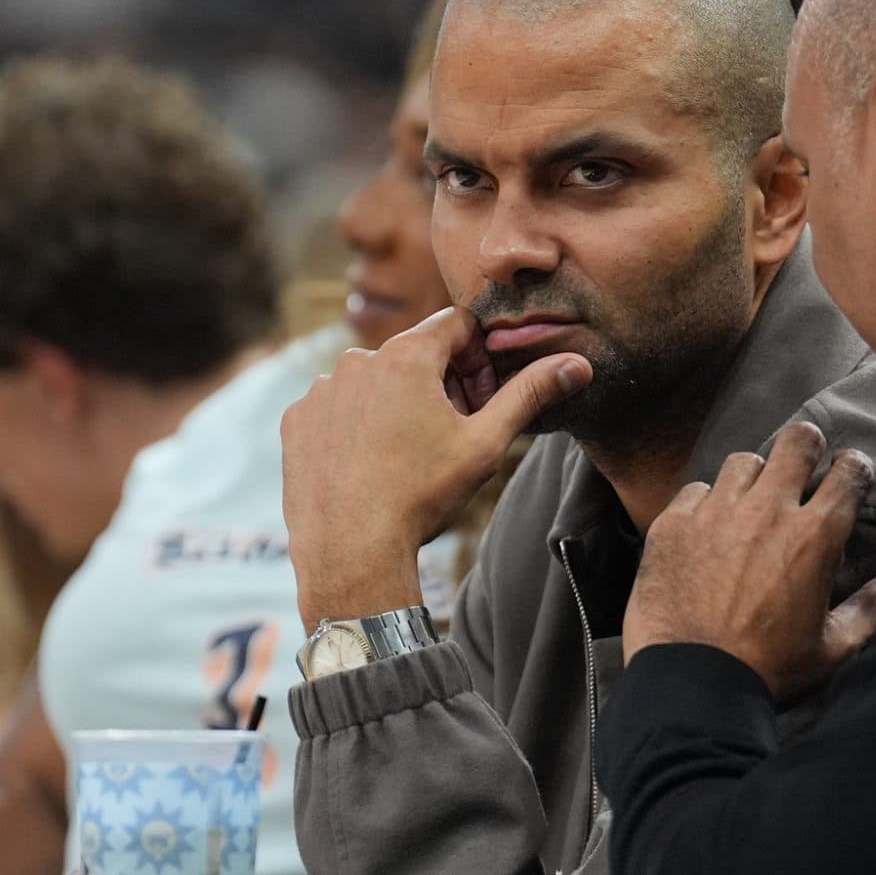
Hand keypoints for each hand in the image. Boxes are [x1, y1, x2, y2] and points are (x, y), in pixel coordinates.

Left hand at [282, 307, 589, 624]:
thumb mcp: (485, 444)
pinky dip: (355, 425)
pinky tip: (369, 464)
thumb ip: (529, 394)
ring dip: (395, 404)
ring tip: (406, 456)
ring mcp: (321, 390)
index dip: (477, 359)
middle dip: (438, 384)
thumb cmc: (422, 496)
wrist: (352, 549)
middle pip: (414, 354)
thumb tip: (578, 364)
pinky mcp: (297, 419)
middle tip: (449, 435)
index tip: (478, 400)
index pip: (456, 325)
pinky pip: (336, 407)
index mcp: (406, 356)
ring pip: (373, 381)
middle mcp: (357, 360)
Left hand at [624, 420, 875, 698]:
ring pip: (743, 462)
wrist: (691, 684)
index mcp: (814, 536)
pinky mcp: (673, 524)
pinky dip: (705, 503)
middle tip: (804, 462)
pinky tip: (706, 527)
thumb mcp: (832, 651)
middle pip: (796, 442)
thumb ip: (868, 612)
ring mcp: (716, 512)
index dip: (854, 468)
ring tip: (751, 501)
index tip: (849, 475)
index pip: (848, 472)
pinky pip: (695, 490)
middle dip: (806, 446)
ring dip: (753, 477)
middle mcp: (767, 510)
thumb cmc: (767, 671)